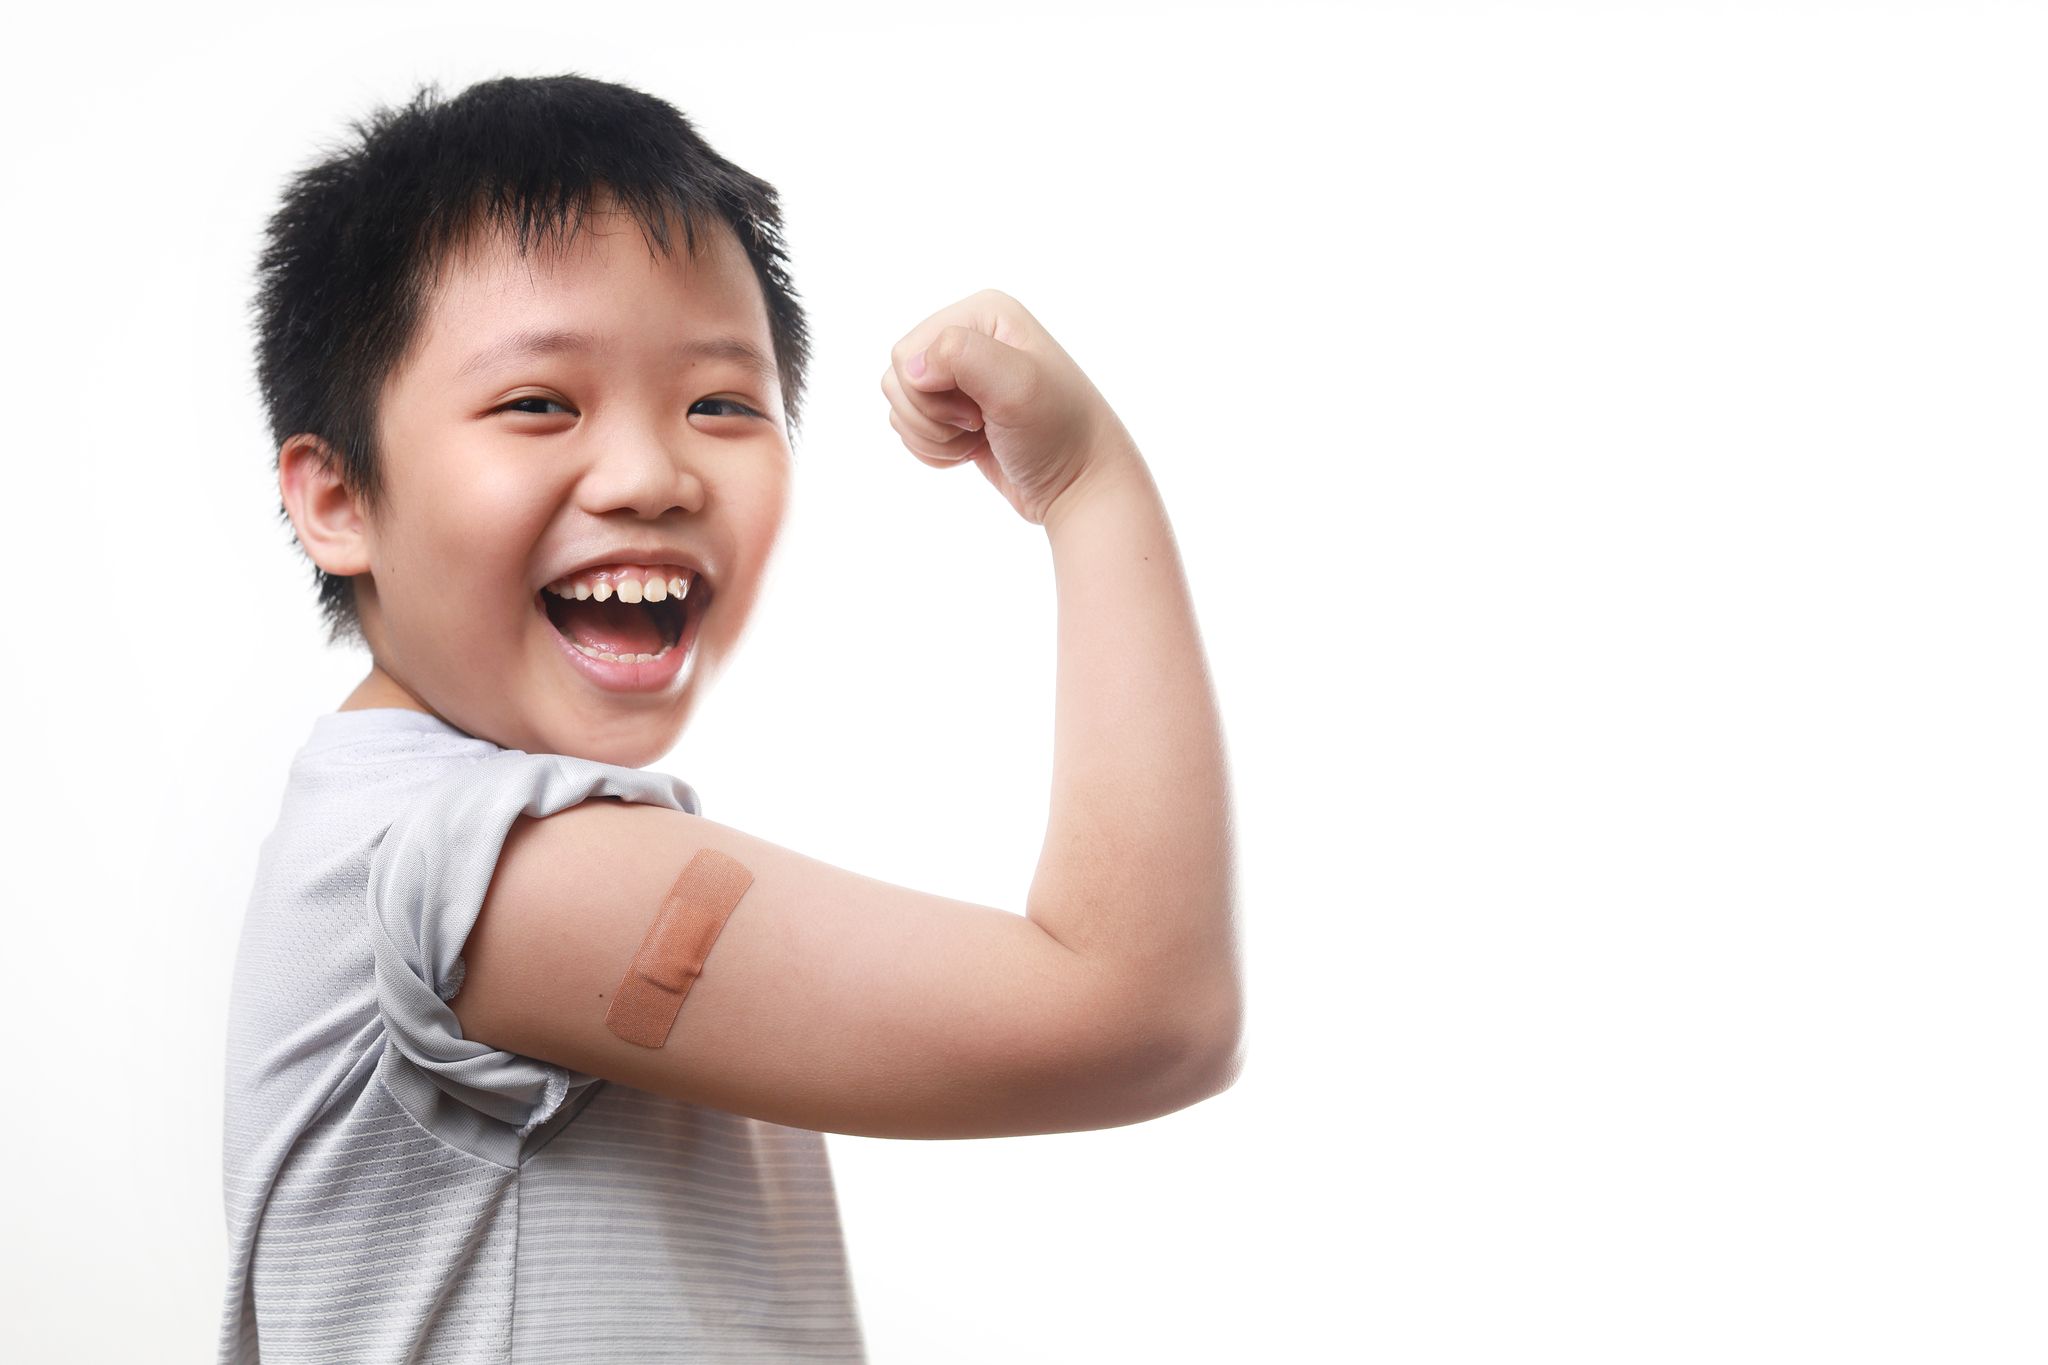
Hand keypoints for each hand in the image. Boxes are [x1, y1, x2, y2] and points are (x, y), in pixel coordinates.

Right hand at [880, 289, 1136, 524]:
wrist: (1078, 485)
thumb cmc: (1058, 434)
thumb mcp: (1018, 386)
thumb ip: (960, 356)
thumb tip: (909, 366)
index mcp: (983, 313)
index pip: (907, 352)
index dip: (931, 392)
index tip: (981, 409)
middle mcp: (968, 336)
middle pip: (898, 377)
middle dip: (930, 416)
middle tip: (979, 425)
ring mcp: (960, 375)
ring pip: (900, 404)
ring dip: (933, 436)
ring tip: (978, 438)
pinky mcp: (953, 410)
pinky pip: (909, 426)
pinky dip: (934, 449)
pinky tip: (971, 450)